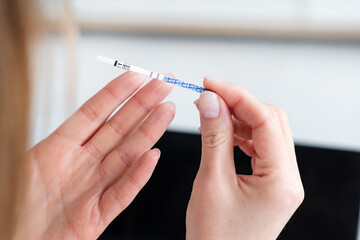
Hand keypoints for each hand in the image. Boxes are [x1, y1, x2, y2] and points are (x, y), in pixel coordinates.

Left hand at [15, 72, 174, 238]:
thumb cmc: (12, 209)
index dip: (116, 93)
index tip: (136, 75)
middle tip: (164, 84)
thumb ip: (46, 138)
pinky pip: (122, 193)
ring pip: (126, 156)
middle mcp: (81, 165)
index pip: (94, 113)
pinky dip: (138, 176)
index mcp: (58, 149)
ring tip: (167, 110)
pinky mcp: (96, 217)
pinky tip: (153, 156)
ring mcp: (91, 189)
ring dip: (149, 132)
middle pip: (118, 129)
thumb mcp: (19, 163)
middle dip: (143, 104)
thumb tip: (74, 112)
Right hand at [186, 77, 303, 239]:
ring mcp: (281, 180)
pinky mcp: (270, 181)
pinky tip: (221, 129)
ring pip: (265, 132)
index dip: (237, 96)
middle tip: (209, 95)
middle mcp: (288, 179)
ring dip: (238, 117)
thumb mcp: (211, 182)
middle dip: (239, 103)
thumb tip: (210, 101)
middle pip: (271, 122)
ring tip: (210, 111)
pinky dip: (240, 133)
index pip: (265, 121)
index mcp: (281, 181)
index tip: (211, 84)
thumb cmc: (215, 238)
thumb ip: (214, 137)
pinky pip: (259, 146)